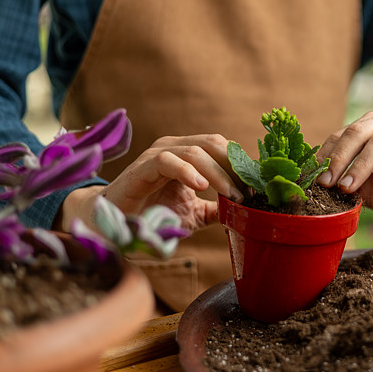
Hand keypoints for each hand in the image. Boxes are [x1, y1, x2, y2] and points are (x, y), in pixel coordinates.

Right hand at [56, 134, 244, 232]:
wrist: (112, 227)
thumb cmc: (153, 216)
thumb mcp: (194, 215)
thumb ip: (217, 210)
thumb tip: (247, 212)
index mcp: (190, 155)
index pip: (224, 148)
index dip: (243, 165)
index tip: (260, 187)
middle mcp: (175, 148)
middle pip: (215, 144)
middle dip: (236, 167)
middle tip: (250, 192)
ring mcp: (157, 155)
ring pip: (195, 150)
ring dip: (219, 173)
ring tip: (233, 195)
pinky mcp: (141, 168)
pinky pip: (167, 161)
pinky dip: (188, 171)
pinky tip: (201, 188)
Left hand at [316, 111, 372, 213]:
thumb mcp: (364, 186)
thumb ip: (344, 182)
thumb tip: (316, 187)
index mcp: (367, 129)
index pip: (339, 136)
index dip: (324, 156)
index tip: (311, 178)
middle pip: (356, 133)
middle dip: (338, 159)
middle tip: (326, 183)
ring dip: (361, 165)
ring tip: (348, 186)